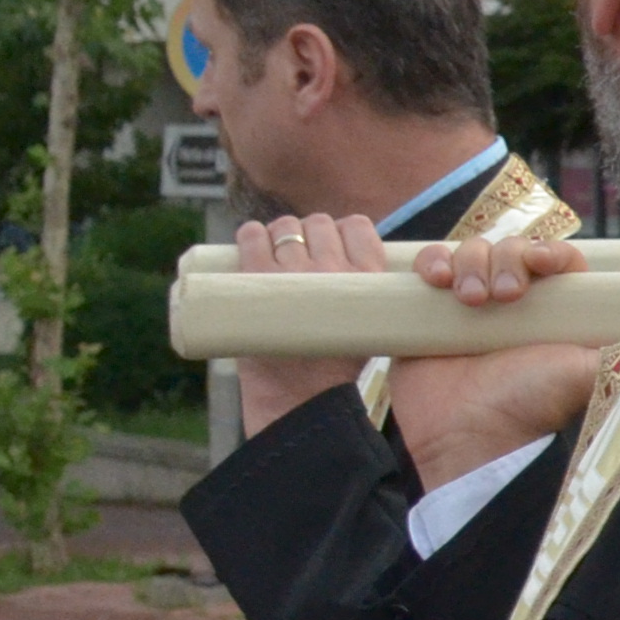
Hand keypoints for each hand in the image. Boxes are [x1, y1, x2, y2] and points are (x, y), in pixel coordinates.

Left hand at [224, 212, 385, 436]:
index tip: (331, 246)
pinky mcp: (258, 279)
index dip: (341, 231)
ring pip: (284, 227)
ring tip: (275, 259)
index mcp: (370, 279)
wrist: (299, 396)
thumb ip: (363, 293)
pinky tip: (253, 249)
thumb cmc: (333, 364)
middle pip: (318, 223)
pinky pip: (250, 235)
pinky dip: (250, 236)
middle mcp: (335, 270)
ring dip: (278, 236)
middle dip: (308, 234)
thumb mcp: (369, 326)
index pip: (357, 225)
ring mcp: (295, 273)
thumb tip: (342, 258)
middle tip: (300, 259)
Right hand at [384, 238, 603, 488]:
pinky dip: (433, 262)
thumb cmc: (529, 407)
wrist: (465, 437)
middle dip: (508, 258)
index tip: (542, 264)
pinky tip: (437, 281)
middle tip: (505, 297)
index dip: (550, 252)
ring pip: (472, 251)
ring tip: (471, 300)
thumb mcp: (587, 373)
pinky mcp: (429, 312)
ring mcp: (471, 308)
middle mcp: (516, 308)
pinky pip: (431, 267)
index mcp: (556, 314)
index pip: (558, 261)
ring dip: (470, 262)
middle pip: (512, 248)